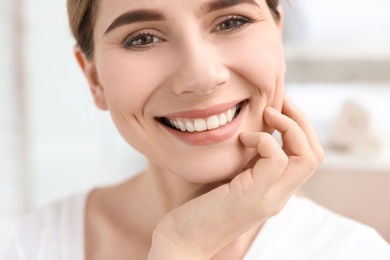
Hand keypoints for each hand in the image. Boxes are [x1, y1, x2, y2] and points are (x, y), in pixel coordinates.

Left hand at [148, 94, 323, 258]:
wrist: (182, 239)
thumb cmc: (201, 206)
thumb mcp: (231, 176)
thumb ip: (248, 159)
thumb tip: (254, 129)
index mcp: (275, 189)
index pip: (308, 156)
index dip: (299, 127)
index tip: (278, 105)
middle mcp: (279, 195)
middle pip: (315, 154)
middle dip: (301, 120)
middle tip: (280, 100)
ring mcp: (269, 197)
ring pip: (307, 157)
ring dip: (290, 126)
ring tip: (267, 113)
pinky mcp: (253, 195)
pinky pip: (277, 158)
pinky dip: (265, 139)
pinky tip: (243, 139)